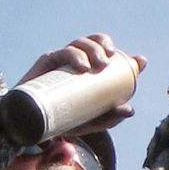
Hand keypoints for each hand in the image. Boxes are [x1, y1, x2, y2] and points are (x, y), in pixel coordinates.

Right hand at [15, 33, 147, 130]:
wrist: (31, 126)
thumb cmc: (62, 120)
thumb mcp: (90, 122)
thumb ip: (109, 117)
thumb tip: (130, 110)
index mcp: (86, 68)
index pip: (103, 51)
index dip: (122, 51)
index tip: (138, 61)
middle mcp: (73, 60)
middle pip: (91, 43)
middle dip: (102, 46)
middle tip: (108, 63)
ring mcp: (60, 60)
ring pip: (77, 44)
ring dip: (90, 49)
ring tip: (98, 65)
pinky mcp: (46, 64)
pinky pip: (60, 54)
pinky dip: (73, 56)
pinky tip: (82, 65)